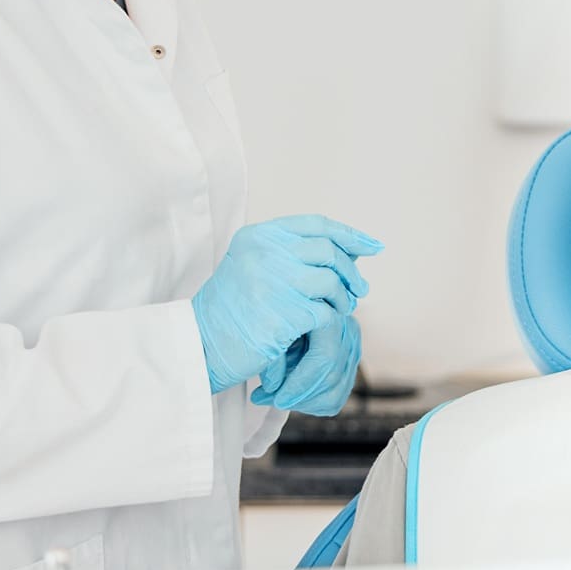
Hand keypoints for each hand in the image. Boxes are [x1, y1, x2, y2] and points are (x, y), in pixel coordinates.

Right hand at [190, 215, 381, 393]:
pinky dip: (330, 319)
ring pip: (332, 281)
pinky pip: (326, 311)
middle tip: (360, 289)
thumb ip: (294, 255)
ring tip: (341, 309)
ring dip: (343, 297)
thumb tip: (353, 250)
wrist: (199, 345)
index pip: (316, 224)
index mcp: (259, 235)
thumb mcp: (254, 268)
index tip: (371, 246)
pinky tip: (323, 326)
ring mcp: (276, 280)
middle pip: (329, 251)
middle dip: (351, 271)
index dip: (348, 234)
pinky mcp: (286, 312)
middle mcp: (267, 251)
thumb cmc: (230, 310)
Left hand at [253, 315, 362, 414]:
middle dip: (299, 397)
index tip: (278, 399)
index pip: (325, 360)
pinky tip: (293, 394)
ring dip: (304, 401)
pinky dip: (314, 402)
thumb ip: (273, 357)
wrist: (288, 300)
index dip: (301, 384)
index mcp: (331, 316)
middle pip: (332, 379)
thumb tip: (272, 387)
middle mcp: (349, 330)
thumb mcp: (271, 330)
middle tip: (269, 398)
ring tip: (277, 396)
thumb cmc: (278, 315)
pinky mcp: (351, 361)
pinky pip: (338, 395)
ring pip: (336, 392)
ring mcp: (354, 346)